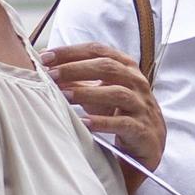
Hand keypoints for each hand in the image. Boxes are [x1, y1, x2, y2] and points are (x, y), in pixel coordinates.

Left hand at [41, 42, 165, 177]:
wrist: (148, 143)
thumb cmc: (119, 113)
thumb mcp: (99, 92)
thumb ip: (78, 79)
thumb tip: (47, 66)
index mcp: (126, 67)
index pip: (98, 51)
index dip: (72, 52)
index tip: (46, 57)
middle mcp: (137, 82)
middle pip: (107, 67)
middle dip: (76, 69)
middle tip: (51, 75)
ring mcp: (142, 105)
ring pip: (116, 93)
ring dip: (87, 93)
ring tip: (64, 96)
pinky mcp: (142, 129)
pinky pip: (122, 123)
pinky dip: (102, 122)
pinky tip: (84, 123)